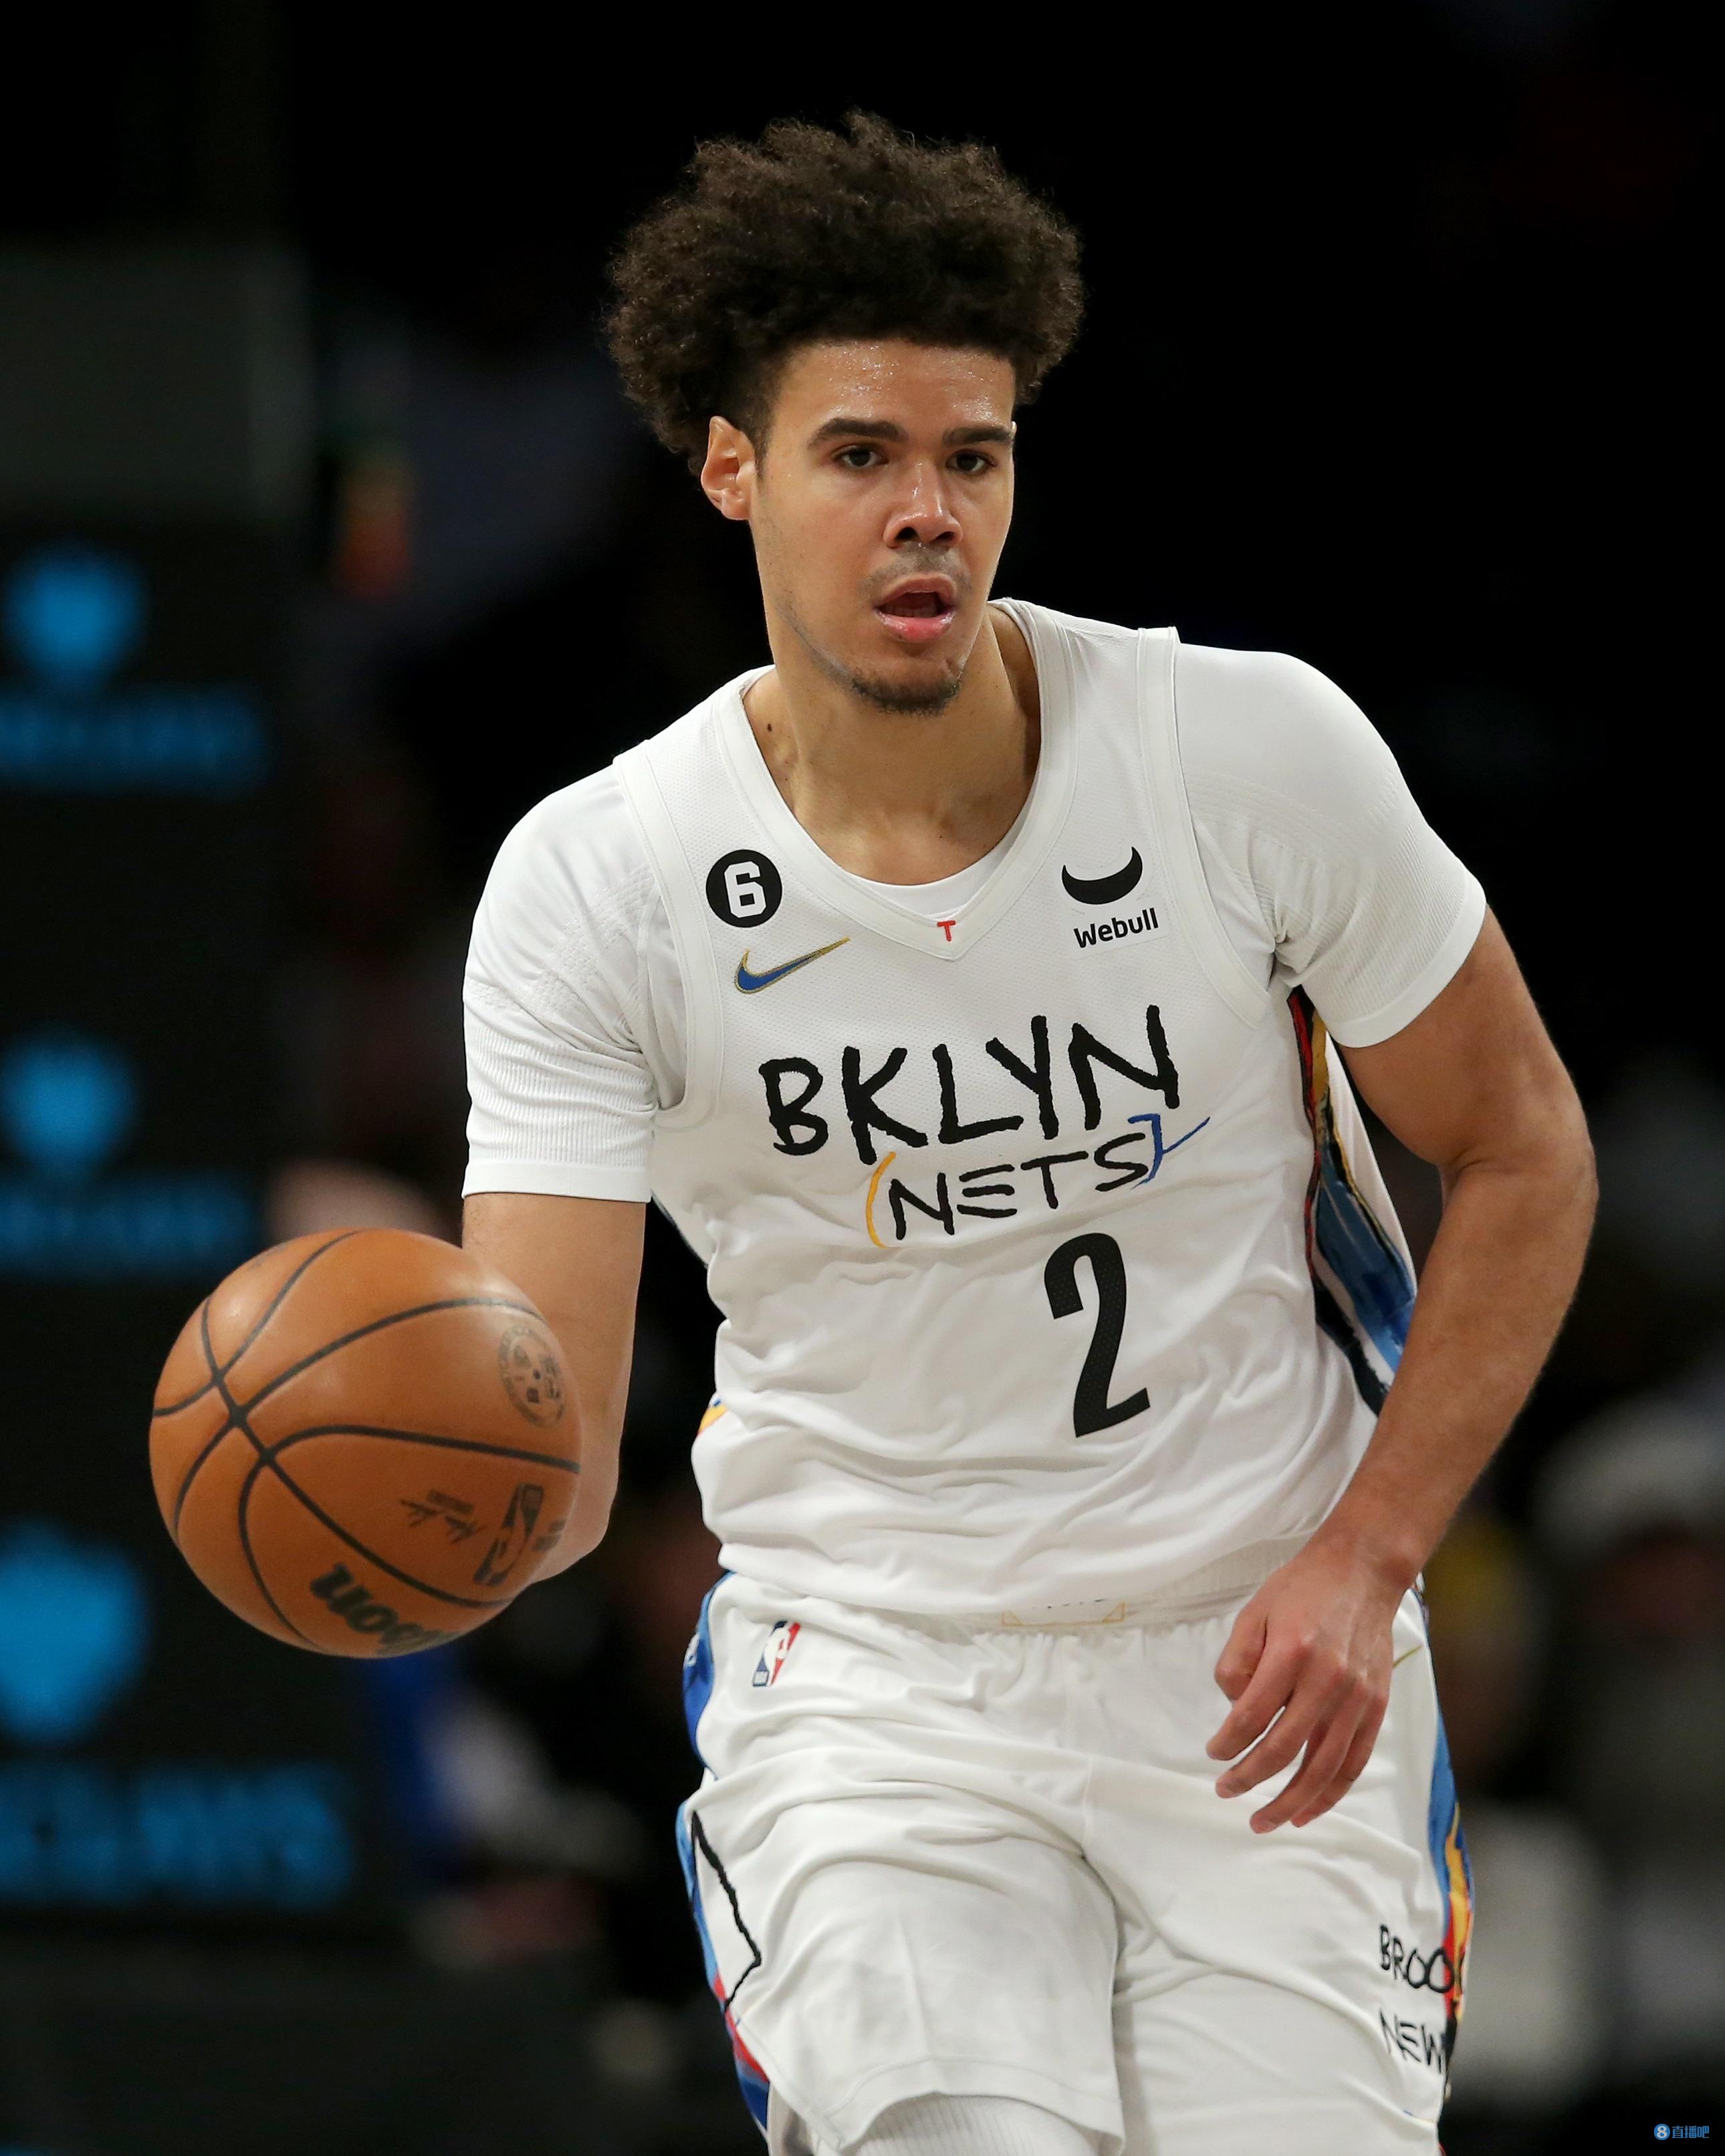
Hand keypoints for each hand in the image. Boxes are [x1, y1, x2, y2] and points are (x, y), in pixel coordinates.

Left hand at [1205, 1540, 1401, 1833]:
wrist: (1362, 1572)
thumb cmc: (1301, 1590)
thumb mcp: (1253, 1612)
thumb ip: (1236, 1662)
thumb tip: (1234, 1712)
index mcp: (1292, 1653)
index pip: (1251, 1715)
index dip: (1227, 1742)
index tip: (1213, 1753)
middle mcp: (1328, 1680)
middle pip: (1284, 1748)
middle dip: (1249, 1778)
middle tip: (1224, 1792)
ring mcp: (1357, 1698)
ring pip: (1321, 1768)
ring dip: (1289, 1802)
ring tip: (1262, 1821)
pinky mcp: (1376, 1708)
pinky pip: (1353, 1763)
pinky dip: (1330, 1793)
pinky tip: (1307, 1811)